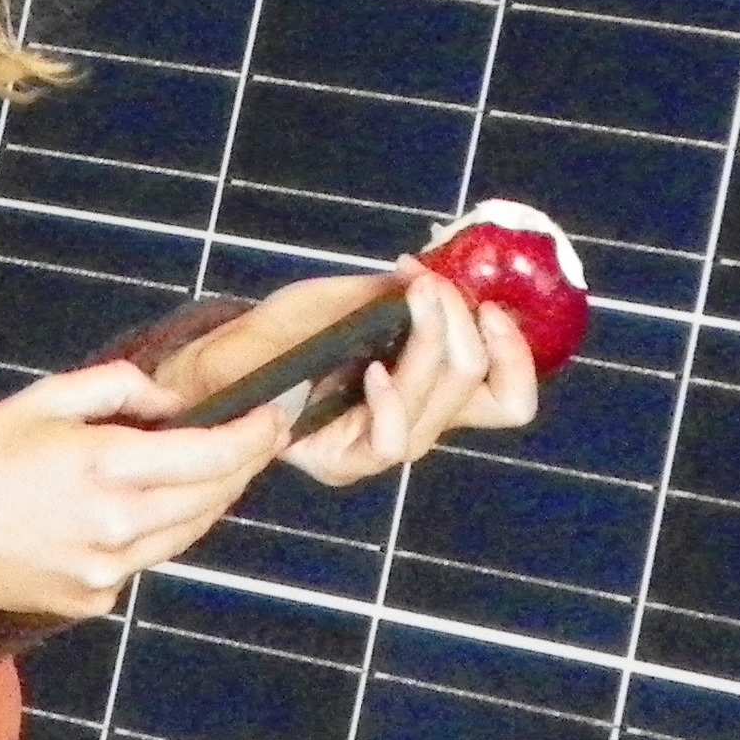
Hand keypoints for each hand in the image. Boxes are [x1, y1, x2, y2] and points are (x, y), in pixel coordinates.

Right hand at [0, 360, 290, 618]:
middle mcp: (117, 525)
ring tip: (213, 468)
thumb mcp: (44, 397)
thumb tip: (174, 403)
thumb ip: (119, 388)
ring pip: (188, 535)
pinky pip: (145, 562)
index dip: (254, 436)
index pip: (211, 454)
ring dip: (208, 501)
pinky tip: (136, 510)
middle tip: (257, 437)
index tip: (276, 416)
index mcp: (105, 466)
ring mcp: (108, 572)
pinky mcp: (95, 600)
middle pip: (212, 498)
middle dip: (243, 465)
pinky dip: (154, 533)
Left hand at [280, 264, 538, 485]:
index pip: (507, 399)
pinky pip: (388, 443)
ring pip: (438, 412)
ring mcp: (380, 448)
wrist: (223, 358)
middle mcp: (417, 424)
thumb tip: (441, 276)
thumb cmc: (288, 327)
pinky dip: (392, 399)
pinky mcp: (340, 464)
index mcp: (433, 389)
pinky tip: (373, 367)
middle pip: (482, 396)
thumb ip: (399, 295)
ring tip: (413, 301)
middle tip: (429, 286)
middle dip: (463, 328)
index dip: (517, 358)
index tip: (489, 306)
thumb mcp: (351, 297)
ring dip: (432, 348)